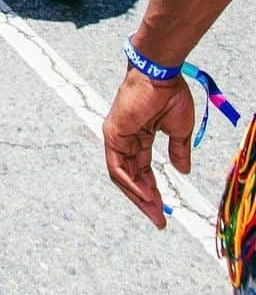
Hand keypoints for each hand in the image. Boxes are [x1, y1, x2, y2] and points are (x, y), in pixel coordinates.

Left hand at [102, 67, 194, 228]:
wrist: (160, 75)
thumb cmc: (169, 94)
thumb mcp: (179, 130)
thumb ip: (179, 151)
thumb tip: (183, 172)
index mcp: (140, 136)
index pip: (142, 170)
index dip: (152, 191)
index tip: (164, 211)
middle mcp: (125, 138)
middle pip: (131, 177)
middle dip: (145, 200)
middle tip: (159, 220)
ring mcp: (116, 136)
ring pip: (122, 176)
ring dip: (138, 197)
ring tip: (155, 213)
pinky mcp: (112, 134)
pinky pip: (117, 166)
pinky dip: (130, 183)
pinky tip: (146, 196)